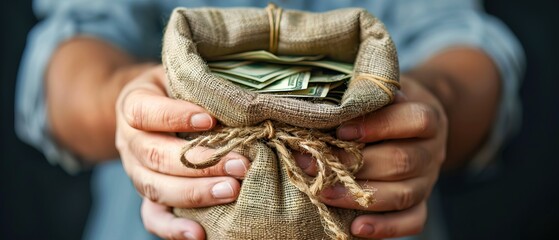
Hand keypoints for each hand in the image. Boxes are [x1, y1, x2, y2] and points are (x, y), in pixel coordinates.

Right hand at [115, 65, 250, 238]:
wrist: (146, 107)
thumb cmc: (176, 89)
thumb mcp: (188, 77)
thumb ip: (216, 89)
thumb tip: (273, 110)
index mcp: (134, 104)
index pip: (146, 112)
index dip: (175, 117)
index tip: (210, 120)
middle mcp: (129, 140)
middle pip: (155, 155)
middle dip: (200, 163)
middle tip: (240, 164)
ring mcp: (136, 171)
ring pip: (155, 187)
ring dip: (194, 193)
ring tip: (232, 191)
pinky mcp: (146, 194)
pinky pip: (152, 216)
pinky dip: (173, 228)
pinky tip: (199, 234)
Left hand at [297, 76, 447, 238]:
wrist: (418, 124)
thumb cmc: (389, 105)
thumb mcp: (384, 91)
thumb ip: (367, 96)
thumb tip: (327, 106)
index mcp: (428, 119)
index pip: (414, 121)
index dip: (378, 126)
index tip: (341, 130)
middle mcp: (432, 152)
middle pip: (401, 162)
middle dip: (352, 165)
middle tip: (312, 164)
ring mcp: (428, 182)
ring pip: (402, 195)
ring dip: (359, 197)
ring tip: (322, 193)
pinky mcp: (421, 204)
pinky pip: (412, 221)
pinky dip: (386, 228)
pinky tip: (356, 228)